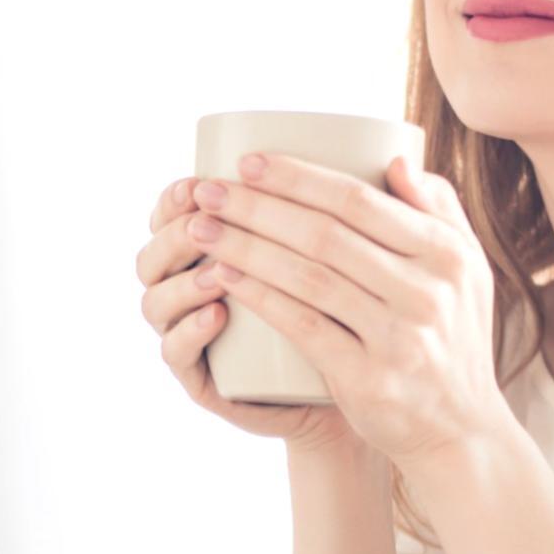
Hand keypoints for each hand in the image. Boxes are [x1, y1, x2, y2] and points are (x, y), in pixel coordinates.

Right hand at [135, 175, 359, 454]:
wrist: (365, 394)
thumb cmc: (359, 314)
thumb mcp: (361, 262)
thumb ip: (377, 215)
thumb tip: (397, 159)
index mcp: (219, 249)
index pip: (174, 213)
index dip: (178, 193)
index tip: (209, 174)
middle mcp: (195, 289)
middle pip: (156, 252)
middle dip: (174, 229)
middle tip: (204, 212)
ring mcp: (196, 336)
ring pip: (156, 302)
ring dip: (181, 279)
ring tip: (218, 268)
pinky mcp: (205, 382)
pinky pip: (178, 357)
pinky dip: (190, 333)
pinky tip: (215, 313)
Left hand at [182, 151, 510, 469]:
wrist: (460, 429)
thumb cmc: (453, 336)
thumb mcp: (467, 268)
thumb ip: (439, 207)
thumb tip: (393, 158)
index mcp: (448, 254)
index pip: (360, 200)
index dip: (297, 177)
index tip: (247, 162)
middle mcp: (427, 293)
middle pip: (325, 235)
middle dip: (256, 207)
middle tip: (207, 192)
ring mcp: (398, 339)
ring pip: (307, 278)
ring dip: (245, 248)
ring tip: (202, 230)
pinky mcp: (368, 380)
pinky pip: (303, 327)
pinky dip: (260, 297)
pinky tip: (224, 277)